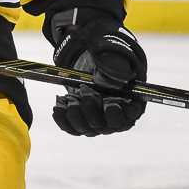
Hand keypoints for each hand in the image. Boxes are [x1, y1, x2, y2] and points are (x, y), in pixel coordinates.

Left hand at [47, 9, 146, 136]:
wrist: (92, 64)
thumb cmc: (108, 61)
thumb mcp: (113, 58)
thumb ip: (116, 67)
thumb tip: (116, 80)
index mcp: (129, 106)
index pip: (126, 119)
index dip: (116, 114)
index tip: (108, 103)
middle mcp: (114, 120)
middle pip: (102, 126)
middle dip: (90, 107)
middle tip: (83, 89)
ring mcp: (97, 124)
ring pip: (85, 129)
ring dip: (74, 114)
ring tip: (69, 97)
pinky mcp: (81, 124)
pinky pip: (71, 128)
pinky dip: (62, 118)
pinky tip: (59, 105)